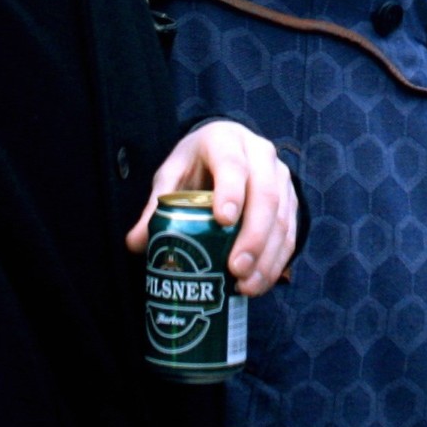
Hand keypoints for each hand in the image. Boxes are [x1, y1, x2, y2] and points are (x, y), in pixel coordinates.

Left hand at [127, 121, 299, 295]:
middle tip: (235, 268)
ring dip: (267, 255)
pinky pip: (290, 232)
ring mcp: (281, 176)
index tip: (223, 221)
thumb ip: (156, 207)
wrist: (229, 147)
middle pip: (265, 195)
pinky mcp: (291, 199)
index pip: (232, 164)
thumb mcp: (172, 175)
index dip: (231, 192)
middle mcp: (261, 155)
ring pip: (282, 217)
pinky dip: (276, 261)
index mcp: (226, 141)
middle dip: (253, 236)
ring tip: (245, 285)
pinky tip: (259, 282)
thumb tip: (136, 244)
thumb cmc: (196, 163)